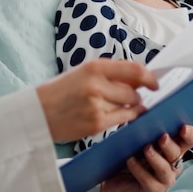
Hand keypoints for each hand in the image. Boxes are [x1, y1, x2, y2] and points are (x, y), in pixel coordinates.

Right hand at [36, 60, 157, 141]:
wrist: (37, 112)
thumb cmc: (60, 91)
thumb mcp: (82, 73)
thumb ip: (109, 73)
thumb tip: (139, 77)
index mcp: (93, 67)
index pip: (134, 69)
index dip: (149, 77)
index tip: (155, 82)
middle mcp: (96, 85)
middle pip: (133, 90)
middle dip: (136, 94)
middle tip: (131, 95)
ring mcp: (97, 106)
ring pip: (130, 105)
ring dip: (131, 105)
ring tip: (118, 104)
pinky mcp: (97, 124)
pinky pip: (123, 119)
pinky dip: (126, 116)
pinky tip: (121, 114)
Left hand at [98, 124, 192, 191]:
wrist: (110, 175)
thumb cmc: (126, 152)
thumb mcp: (136, 136)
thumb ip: (144, 126)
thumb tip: (144, 112)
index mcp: (173, 147)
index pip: (189, 140)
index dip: (189, 134)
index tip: (183, 127)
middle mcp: (172, 164)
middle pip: (177, 153)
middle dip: (170, 145)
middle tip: (161, 136)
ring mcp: (164, 179)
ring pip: (165, 170)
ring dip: (156, 158)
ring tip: (145, 148)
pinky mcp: (153, 191)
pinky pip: (150, 182)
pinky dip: (140, 170)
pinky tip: (130, 161)